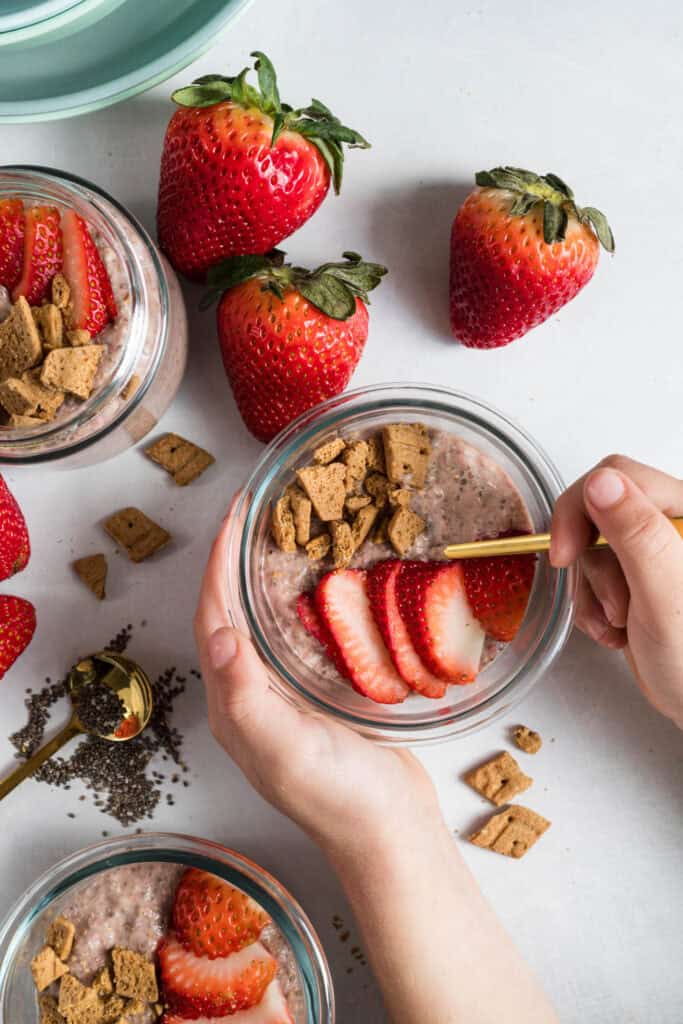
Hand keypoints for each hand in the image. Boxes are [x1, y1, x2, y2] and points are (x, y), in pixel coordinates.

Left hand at [193, 501, 440, 853]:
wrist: (390, 832)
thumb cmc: (340, 796)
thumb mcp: (288, 748)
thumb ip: (249, 697)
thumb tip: (219, 638)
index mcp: (233, 707)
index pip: (213, 620)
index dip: (217, 565)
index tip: (233, 516)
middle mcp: (248, 699)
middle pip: (227, 615)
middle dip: (231, 562)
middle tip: (250, 514)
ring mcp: (281, 699)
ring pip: (258, 624)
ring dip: (256, 578)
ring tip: (272, 538)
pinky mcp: (313, 699)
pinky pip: (291, 639)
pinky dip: (293, 604)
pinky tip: (312, 589)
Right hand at [550, 455, 682, 727]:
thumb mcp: (666, 595)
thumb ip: (637, 534)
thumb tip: (600, 483)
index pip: (620, 477)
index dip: (582, 510)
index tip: (565, 552)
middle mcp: (676, 524)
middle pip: (600, 510)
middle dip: (593, 562)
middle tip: (607, 601)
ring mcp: (658, 552)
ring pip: (593, 545)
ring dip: (594, 591)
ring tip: (621, 624)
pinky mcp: (641, 578)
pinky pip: (595, 573)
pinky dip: (594, 605)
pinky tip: (617, 631)